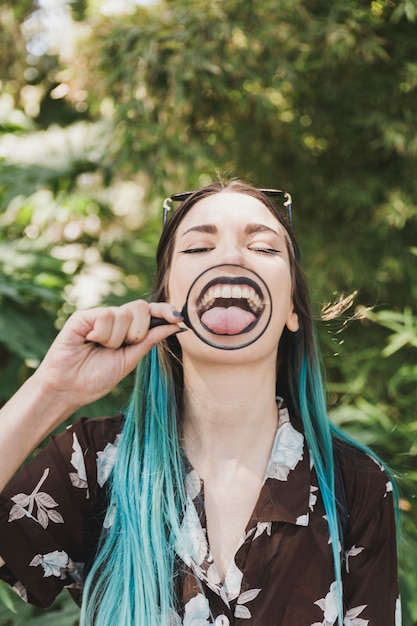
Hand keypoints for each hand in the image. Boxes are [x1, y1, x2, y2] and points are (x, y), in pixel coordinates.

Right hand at [32, 300, 181, 410]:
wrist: (70, 389)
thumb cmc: (97, 377)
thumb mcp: (130, 359)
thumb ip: (150, 339)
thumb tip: (176, 324)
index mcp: (129, 330)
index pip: (150, 312)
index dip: (165, 310)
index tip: (178, 318)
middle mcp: (115, 319)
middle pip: (141, 307)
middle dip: (138, 331)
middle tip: (123, 346)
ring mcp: (99, 316)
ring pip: (124, 313)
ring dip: (117, 338)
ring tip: (101, 348)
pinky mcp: (84, 316)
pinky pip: (106, 315)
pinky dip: (102, 333)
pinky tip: (90, 341)